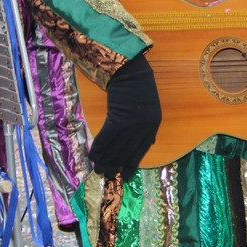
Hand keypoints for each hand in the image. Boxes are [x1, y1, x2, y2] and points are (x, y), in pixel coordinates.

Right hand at [89, 55, 160, 179]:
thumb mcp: (151, 108)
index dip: (131, 164)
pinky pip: (105, 139)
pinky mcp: (118, 120)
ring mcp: (131, 125)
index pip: (141, 150)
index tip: (125, 175)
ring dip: (104, 160)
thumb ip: (148, 126)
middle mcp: (143, 128)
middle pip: (126, 151)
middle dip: (115, 165)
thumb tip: (149, 144)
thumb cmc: (139, 87)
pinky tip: (92, 156)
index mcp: (153, 126)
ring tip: (98, 169)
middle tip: (106, 175)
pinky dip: (98, 148)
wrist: (131, 71)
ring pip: (115, 148)